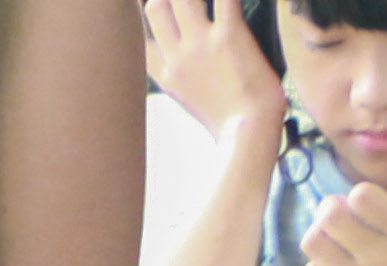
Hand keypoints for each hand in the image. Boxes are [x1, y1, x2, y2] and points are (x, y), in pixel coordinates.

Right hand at [135, 0, 284, 138]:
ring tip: (202, 2)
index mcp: (165, 74)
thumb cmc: (228, 120)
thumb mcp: (189, 100)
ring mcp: (200, 44)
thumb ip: (179, 77)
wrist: (249, 132)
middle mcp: (176, 56)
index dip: (144, 20)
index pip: (138, 37)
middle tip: (188, 4)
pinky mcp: (229, 35)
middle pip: (155, 8)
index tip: (162, 14)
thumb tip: (180, 67)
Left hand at [296, 184, 386, 265]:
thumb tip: (383, 201)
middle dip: (329, 209)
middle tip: (334, 214)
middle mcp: (380, 258)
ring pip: (313, 243)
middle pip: (331, 216)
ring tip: (329, 241)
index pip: (363, 196)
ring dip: (317, 236)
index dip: (358, 197)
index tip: (362, 206)